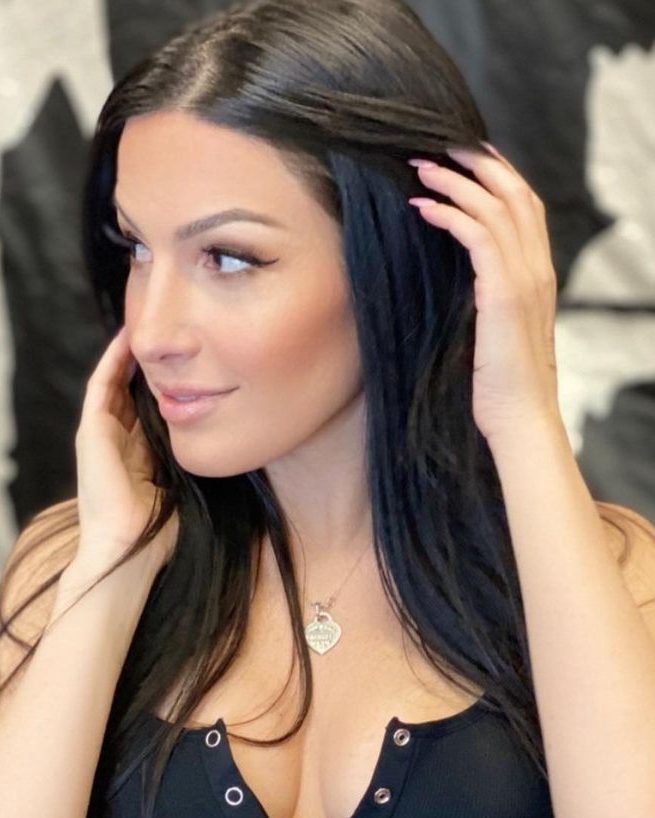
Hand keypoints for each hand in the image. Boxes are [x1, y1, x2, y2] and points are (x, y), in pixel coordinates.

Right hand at [73, 326, 178, 580]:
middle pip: (129, 387)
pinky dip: (112, 362)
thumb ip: (196, 458)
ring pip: (113, 381)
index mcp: (138, 449)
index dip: (163, 379)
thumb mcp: (185, 478)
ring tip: (141, 324)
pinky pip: (101, 386)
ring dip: (125, 353)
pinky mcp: (91, 432)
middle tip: (162, 332)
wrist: (130, 549)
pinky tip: (125, 340)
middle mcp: (117, 437)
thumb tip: (235, 439)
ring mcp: (100, 433)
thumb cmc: (162, 522)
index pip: (148, 404)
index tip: (186, 357)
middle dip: (144, 360)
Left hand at [408, 144, 561, 449]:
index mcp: (537, 274)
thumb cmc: (501, 383)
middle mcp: (537, 268)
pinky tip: (422, 206)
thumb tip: (457, 278)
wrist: (521, 419)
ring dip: (455, 181)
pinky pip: (479, 237)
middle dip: (475, 162)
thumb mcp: (496, 329)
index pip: (524, 205)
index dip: (496, 174)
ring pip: (496, 207)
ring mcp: (526, 279)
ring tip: (420, 167)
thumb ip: (487, 296)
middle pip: (514, 192)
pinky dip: (450, 214)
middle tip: (436, 145)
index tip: (461, 156)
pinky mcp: (506, 294)